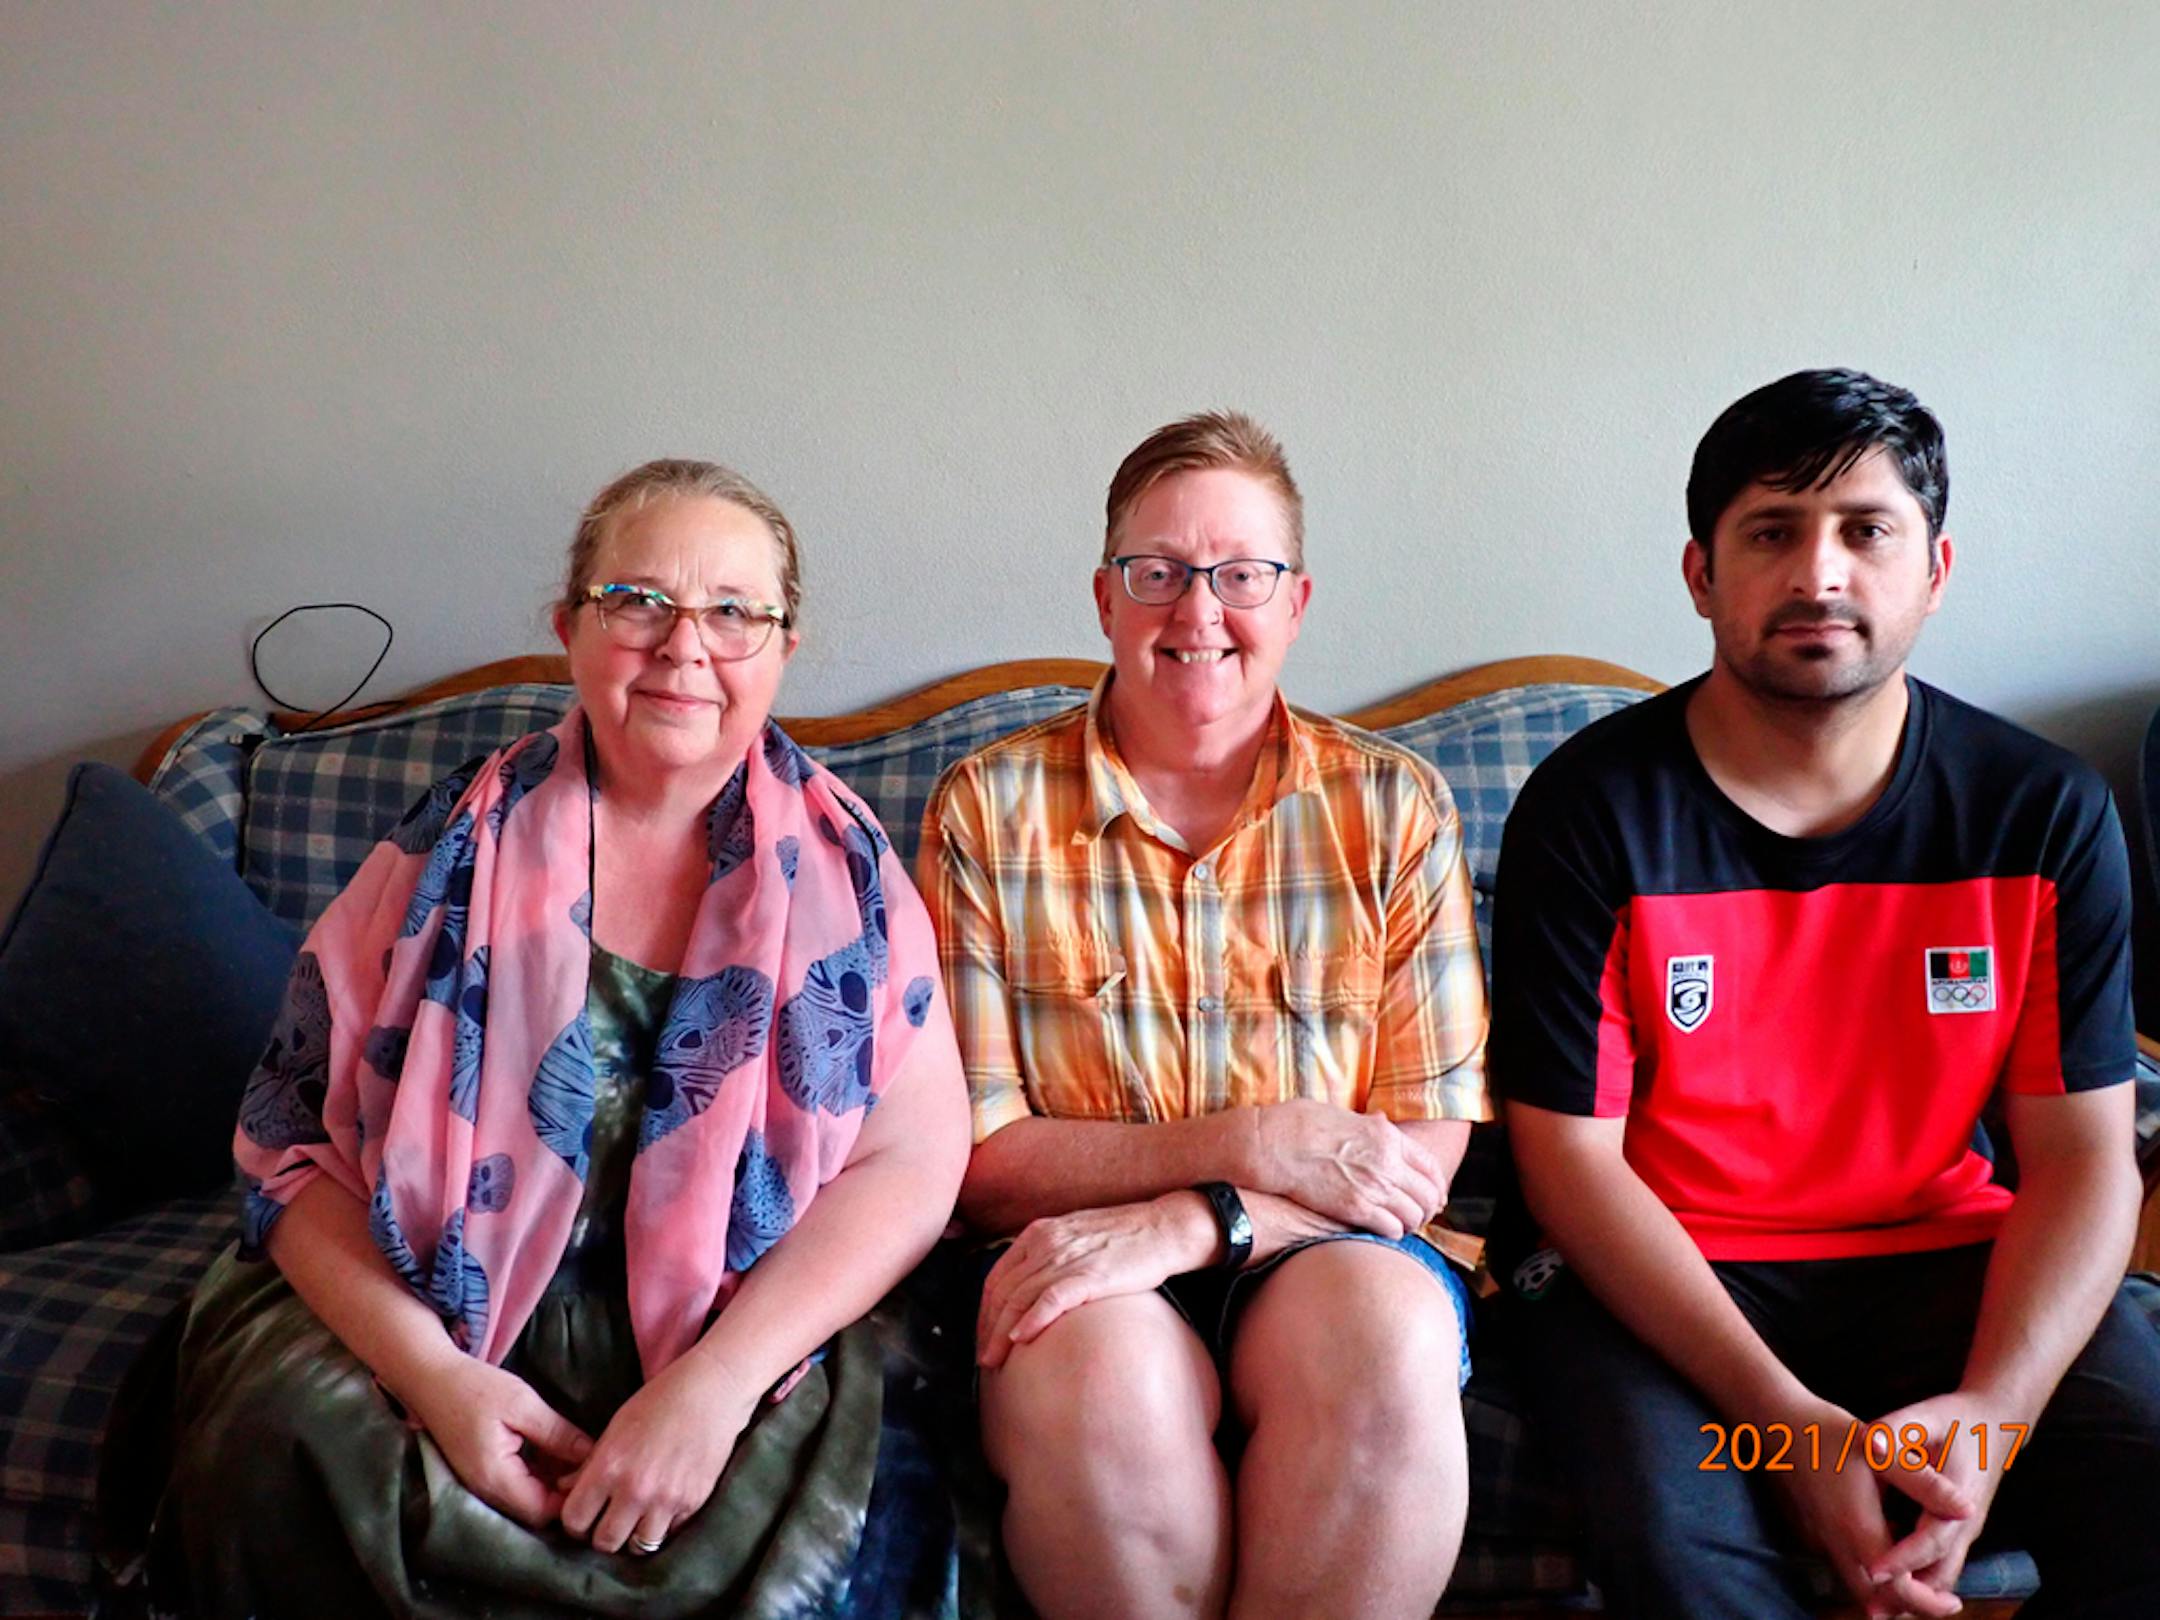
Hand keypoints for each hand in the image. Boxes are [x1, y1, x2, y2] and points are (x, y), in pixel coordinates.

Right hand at [403, 1356, 593, 1528]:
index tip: (596, 1473)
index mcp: (496, 1478)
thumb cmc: (474, 1387)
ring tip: (578, 1455)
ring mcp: (482, 1485)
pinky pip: (517, 1487)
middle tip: (592, 1463)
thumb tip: (592, 1455)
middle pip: (536, 1511)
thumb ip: (558, 1434)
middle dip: (566, 1491)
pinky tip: (556, 1452)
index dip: (572, 1497)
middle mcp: (486, 1491)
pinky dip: (539, 1475)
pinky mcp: (482, 1474)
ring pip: (528, 1499)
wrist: (430, 1380)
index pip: (543, 1511)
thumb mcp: (524, 1405)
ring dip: (553, 1483)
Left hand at [560, 1350, 758, 1554]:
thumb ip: (590, 1464)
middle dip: (603, 1535)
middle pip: (605, 1542)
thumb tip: (565, 1487)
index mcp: (609, 1467)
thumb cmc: (660, 1401)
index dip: (575, 1522)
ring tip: (638, 1518)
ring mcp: (667, 1500)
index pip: (575, 1520)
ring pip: (638, 1546)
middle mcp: (636, 1490)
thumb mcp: (616, 1427)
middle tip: (609, 1521)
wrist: (712, 1392)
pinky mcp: (693, 1503)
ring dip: (635, 1535)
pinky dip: (663, 1527)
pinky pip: (670, 1534)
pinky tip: (662, 1508)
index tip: (584, 1516)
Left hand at [976, 1195, 1216, 1369]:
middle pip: (1002, 1291)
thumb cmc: (1123, 1238)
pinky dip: (1030, 1322)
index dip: (984, 1311)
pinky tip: (1020, 1341)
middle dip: (987, 1328)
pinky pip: (1050, 1300)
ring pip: (1020, 1299)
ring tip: (994, 1361)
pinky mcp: (1090, 1274)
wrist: (1164, 1229)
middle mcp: (1046, 1242)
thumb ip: (1048, 1257)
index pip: (997, 1276)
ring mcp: (1067, 1257)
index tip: (983, 1335)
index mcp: (1039, 1233)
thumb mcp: (1074, 1238)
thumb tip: (1029, 1293)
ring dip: (1001, 1334)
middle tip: (983, 1358)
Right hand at [1241, 1100, 1446, 1237]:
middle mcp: (1387, 1161)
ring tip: (1402, 1225)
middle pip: (1428, 1194)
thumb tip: (1381, 1122)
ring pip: (1413, 1215)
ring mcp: (1373, 1186)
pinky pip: (1391, 1228)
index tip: (1435, 1195)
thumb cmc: (1301, 1125)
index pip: (1430, 1165)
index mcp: (1387, 1136)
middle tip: (1420, 1215)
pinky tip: (1384, 1231)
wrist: (1274, 1144)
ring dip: (1411, 1223)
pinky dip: (1393, 1232)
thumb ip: (1369, 1125)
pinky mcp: (1355, 1208)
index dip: (1437, 1185)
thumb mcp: (1345, 1115)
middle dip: (1428, 1208)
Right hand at [1768, 1397, 1973, 1618]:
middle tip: (1942, 1600)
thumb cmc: (1828, 1432)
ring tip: (1920, 1580)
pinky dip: (1869, 1576)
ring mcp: (1817, 1541)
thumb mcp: (1881, 1451)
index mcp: (1856, 1528)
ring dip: (1888, 1594)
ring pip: (1856, 1588)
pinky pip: (1843, 1569)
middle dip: (1910, 1606)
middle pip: (1875, 1601)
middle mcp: (1834, 1543)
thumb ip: (1925, 1483)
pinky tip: (1885, 1548)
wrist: (1772, 1421)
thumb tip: (1966, 1510)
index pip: (1896, 1588)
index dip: (1928, 1603)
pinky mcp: (1809, 1534)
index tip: (1955, 1604)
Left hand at [1861, 1391, 2016, 1609]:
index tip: (1871, 1570)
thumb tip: (1872, 1441)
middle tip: (1869, 1607)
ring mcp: (1965, 1533)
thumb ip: (1899, 1429)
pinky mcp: (1959, 1533)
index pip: (1930, 1541)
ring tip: (1874, 1604)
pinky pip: (1941, 1568)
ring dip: (1913, 1593)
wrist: (1997, 1423)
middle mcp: (1966, 1525)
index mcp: (1960, 1500)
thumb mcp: (1927, 1417)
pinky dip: (1919, 1582)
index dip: (1902, 1558)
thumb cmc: (1959, 1418)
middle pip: (1939, 1574)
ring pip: (1942, 1577)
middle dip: (1907, 1593)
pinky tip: (1888, 1584)